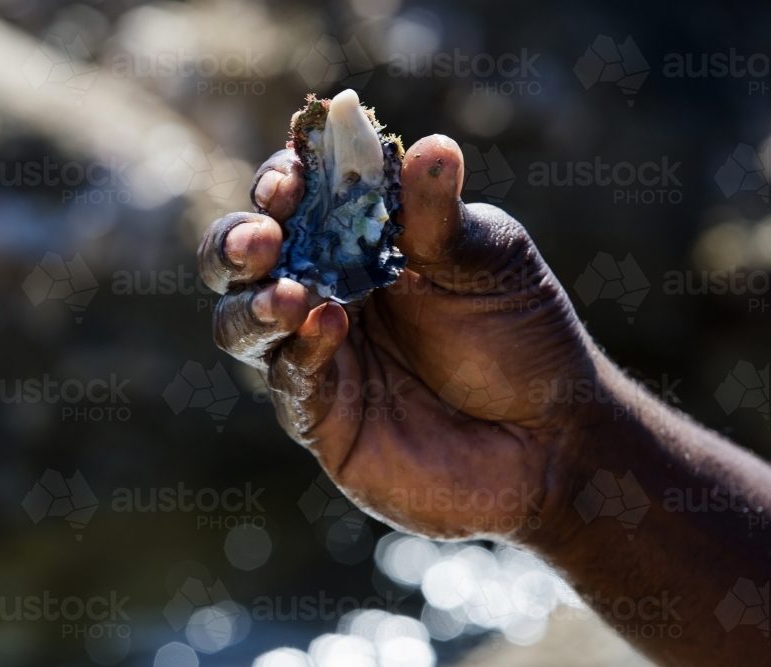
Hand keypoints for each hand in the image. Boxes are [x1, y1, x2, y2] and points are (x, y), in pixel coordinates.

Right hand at [198, 135, 598, 540]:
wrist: (548, 437)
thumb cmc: (521, 336)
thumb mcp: (488, 263)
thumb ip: (442, 217)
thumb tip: (431, 146)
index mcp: (355, 240)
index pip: (292, 200)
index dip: (278, 183)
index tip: (289, 182)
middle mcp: (322, 291)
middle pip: (240, 260)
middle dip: (234, 243)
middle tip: (260, 239)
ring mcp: (314, 355)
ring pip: (238, 323)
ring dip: (252, 304)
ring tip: (287, 297)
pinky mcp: (319, 416)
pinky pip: (286, 380)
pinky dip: (298, 352)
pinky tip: (329, 328)